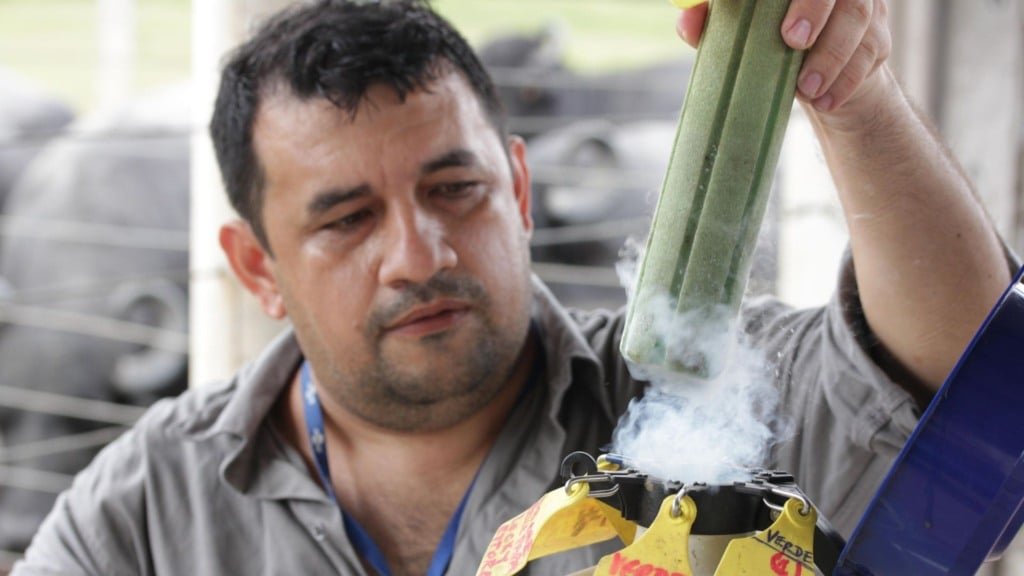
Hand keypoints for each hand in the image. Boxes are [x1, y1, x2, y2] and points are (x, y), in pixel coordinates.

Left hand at [676, 0, 891, 114]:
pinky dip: (847, 81)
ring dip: (832, 55)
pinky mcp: (878, 38)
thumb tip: (687, 21)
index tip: (775, 17)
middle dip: (815, 8)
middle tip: (793, 40)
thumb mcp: (739, 34)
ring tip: (806, 89)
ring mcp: (863, 6)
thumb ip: (713, 21)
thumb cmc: (769, 47)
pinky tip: (824, 102)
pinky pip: (871, 54)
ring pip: (859, 17)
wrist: (820, 86)